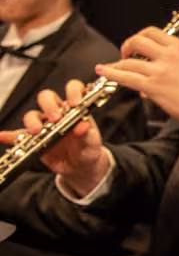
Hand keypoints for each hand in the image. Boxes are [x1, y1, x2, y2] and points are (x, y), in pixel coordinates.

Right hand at [0, 80, 108, 196]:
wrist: (80, 166)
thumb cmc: (88, 148)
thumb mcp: (92, 142)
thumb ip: (88, 134)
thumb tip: (82, 126)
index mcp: (75, 107)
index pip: (73, 89)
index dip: (73, 91)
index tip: (75, 103)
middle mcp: (58, 111)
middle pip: (47, 97)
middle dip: (49, 105)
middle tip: (55, 119)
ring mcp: (44, 124)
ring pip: (32, 114)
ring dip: (33, 121)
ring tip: (38, 132)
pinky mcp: (33, 139)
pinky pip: (18, 135)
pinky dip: (9, 136)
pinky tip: (2, 137)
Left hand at [96, 27, 178, 143]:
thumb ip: (171, 62)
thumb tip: (151, 70)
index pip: (151, 31)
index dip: (139, 37)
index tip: (136, 46)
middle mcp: (169, 55)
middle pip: (137, 41)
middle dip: (126, 46)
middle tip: (125, 55)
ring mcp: (160, 70)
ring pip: (128, 60)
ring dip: (116, 63)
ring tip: (109, 68)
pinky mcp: (153, 86)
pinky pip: (126, 76)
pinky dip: (111, 73)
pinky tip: (104, 71)